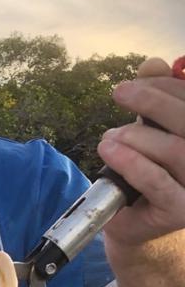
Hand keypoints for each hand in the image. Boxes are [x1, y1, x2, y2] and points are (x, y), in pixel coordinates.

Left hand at [98, 57, 184, 247]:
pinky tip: (109, 152)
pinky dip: (131, 163)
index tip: (132, 84)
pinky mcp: (181, 210)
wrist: (137, 223)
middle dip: (153, 102)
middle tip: (120, 93)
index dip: (166, 87)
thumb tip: (153, 63)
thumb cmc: (147, 171)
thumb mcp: (151, 131)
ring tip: (108, 138)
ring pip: (175, 150)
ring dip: (135, 136)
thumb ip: (156, 99)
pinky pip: (157, 181)